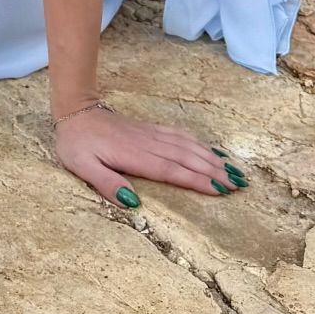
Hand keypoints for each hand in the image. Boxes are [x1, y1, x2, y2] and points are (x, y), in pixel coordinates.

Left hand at [50, 102, 246, 203]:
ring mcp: (151, 135)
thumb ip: (107, 184)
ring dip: (211, 158)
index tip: (221, 191)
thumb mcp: (82, 168)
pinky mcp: (150, 129)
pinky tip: (209, 150)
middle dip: (214, 172)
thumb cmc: (77, 144)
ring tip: (233, 171)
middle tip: (238, 185)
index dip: (197, 181)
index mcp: (135, 157)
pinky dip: (198, 144)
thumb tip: (133, 203)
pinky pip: (179, 135)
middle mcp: (148, 144)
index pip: (172, 171)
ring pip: (187, 146)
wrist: (75, 110)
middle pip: (187, 159)